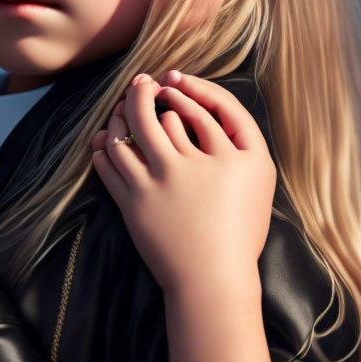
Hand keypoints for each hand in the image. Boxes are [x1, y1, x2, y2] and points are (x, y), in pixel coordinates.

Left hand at [91, 71, 275, 297]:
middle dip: (142, 91)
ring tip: (121, 109)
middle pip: (157, 113)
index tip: (172, 81)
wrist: (212, 280)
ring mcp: (159, 184)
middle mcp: (193, 166)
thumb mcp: (256, 182)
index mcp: (233, 159)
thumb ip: (236, 143)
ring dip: (120, 116)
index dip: (188, 87)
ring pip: (127, 134)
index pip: (207, 107)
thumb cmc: (238, 232)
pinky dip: (104, 146)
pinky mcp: (134, 202)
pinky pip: (109, 163)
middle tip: (139, 83)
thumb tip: (195, 111)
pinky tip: (104, 141)